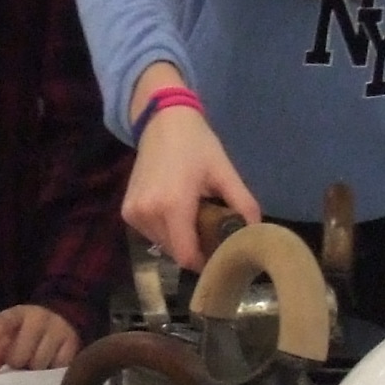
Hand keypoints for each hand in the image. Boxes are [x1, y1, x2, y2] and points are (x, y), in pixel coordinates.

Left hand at [0, 305, 82, 375]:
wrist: (62, 320)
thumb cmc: (26, 334)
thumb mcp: (9, 337)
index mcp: (18, 313)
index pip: (1, 324)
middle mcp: (39, 318)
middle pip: (18, 355)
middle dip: (15, 363)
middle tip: (19, 365)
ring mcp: (58, 329)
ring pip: (38, 364)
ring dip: (34, 371)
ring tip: (35, 366)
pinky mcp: (73, 343)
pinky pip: (56, 368)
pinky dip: (50, 372)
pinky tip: (49, 367)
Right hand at [125, 100, 257, 267]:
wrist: (163, 121)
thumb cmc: (197, 145)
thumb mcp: (225, 173)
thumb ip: (243, 205)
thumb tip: (258, 233)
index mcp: (173, 206)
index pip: (186, 256)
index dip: (204, 262)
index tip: (219, 255)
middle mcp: (148, 213)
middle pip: (175, 253)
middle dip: (194, 249)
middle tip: (210, 233)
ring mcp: (133, 213)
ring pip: (162, 245)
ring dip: (179, 240)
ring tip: (193, 218)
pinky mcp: (127, 211)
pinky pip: (150, 234)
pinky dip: (165, 231)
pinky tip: (175, 213)